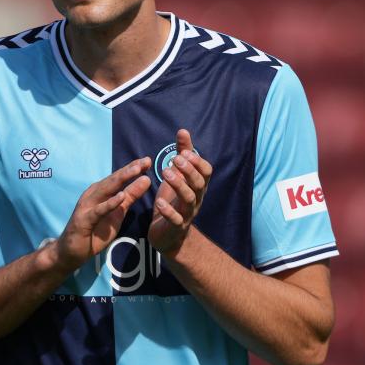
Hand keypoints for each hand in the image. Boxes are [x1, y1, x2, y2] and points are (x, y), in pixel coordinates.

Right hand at [54, 157, 151, 270]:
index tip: (148, 160)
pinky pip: (98, 210)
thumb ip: (131, 196)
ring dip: (121, 179)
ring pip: (106, 190)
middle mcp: (94, 194)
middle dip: (130, 169)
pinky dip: (109, 203)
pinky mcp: (84, 220)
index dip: (133, 168)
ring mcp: (87, 206)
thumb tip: (146, 179)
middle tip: (146, 160)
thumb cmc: (96, 230)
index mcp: (101, 191)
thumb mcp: (118, 212)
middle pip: (114, 180)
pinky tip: (121, 197)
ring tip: (136, 171)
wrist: (72, 251)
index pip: (119, 177)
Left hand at [148, 129, 211, 253]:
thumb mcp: (177, 175)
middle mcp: (196, 198)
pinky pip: (176, 220)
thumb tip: (183, 130)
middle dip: (189, 170)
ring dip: (179, 185)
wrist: (168, 234)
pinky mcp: (176, 227)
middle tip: (175, 159)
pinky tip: (158, 202)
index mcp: (197, 186)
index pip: (206, 172)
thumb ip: (182, 154)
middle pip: (199, 183)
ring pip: (189, 199)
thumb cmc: (173, 200)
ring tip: (165, 173)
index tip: (184, 152)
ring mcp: (187, 214)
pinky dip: (168, 211)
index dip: (197, 162)